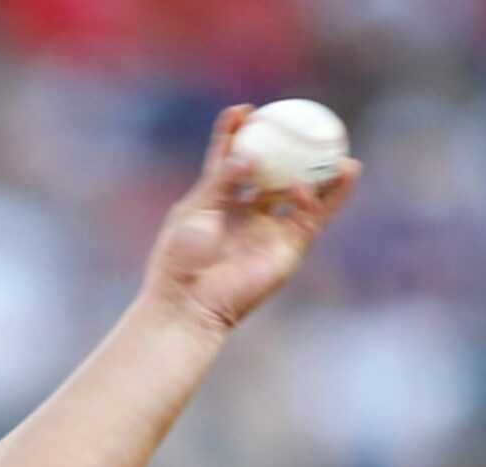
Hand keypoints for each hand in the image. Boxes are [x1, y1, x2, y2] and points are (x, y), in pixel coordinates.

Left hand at [143, 104, 360, 334]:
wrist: (189, 304)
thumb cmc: (181, 260)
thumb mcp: (196, 212)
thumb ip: (221, 180)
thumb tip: (248, 153)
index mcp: (219, 203)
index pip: (231, 160)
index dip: (238, 134)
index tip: (244, 110)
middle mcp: (248, 215)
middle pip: (275, 173)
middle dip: (289, 147)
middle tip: (303, 118)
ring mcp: (270, 231)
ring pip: (303, 193)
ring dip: (322, 170)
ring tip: (336, 143)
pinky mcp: (288, 249)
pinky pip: (314, 216)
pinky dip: (328, 195)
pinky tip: (339, 172)